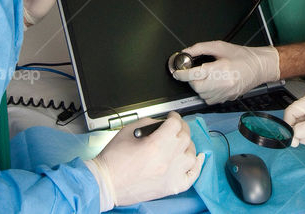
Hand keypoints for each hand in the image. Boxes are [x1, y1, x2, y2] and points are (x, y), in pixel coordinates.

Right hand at [85, 112, 204, 209]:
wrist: (106, 183)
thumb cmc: (113, 159)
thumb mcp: (128, 131)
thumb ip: (149, 123)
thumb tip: (161, 124)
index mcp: (156, 144)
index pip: (175, 124)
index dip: (174, 117)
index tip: (171, 117)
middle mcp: (167, 159)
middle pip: (185, 137)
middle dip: (181, 129)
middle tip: (175, 128)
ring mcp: (171, 175)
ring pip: (191, 155)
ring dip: (187, 146)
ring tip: (179, 144)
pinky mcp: (171, 187)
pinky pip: (192, 177)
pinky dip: (197, 167)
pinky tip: (198, 159)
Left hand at [172, 41, 279, 104]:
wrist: (259, 66)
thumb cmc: (242, 55)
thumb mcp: (220, 46)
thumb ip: (200, 48)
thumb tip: (186, 52)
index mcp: (222, 69)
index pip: (195, 74)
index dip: (182, 74)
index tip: (177, 72)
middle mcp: (224, 83)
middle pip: (196, 87)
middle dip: (191, 80)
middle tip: (193, 72)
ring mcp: (226, 93)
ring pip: (202, 95)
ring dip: (198, 86)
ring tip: (205, 76)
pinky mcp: (227, 99)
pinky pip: (209, 100)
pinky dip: (206, 93)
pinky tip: (211, 84)